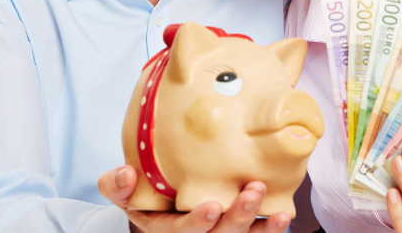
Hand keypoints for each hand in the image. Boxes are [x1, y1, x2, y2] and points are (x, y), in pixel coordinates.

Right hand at [98, 165, 290, 232]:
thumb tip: (125, 173)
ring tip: (280, 210)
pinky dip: (272, 228)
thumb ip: (116, 184)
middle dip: (237, 217)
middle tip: (252, 193)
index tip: (211, 207)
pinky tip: (284, 215)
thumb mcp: (123, 191)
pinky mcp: (235, 230)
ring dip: (260, 226)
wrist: (160, 198)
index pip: (180, 231)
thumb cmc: (143, 192)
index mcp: (163, 227)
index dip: (197, 222)